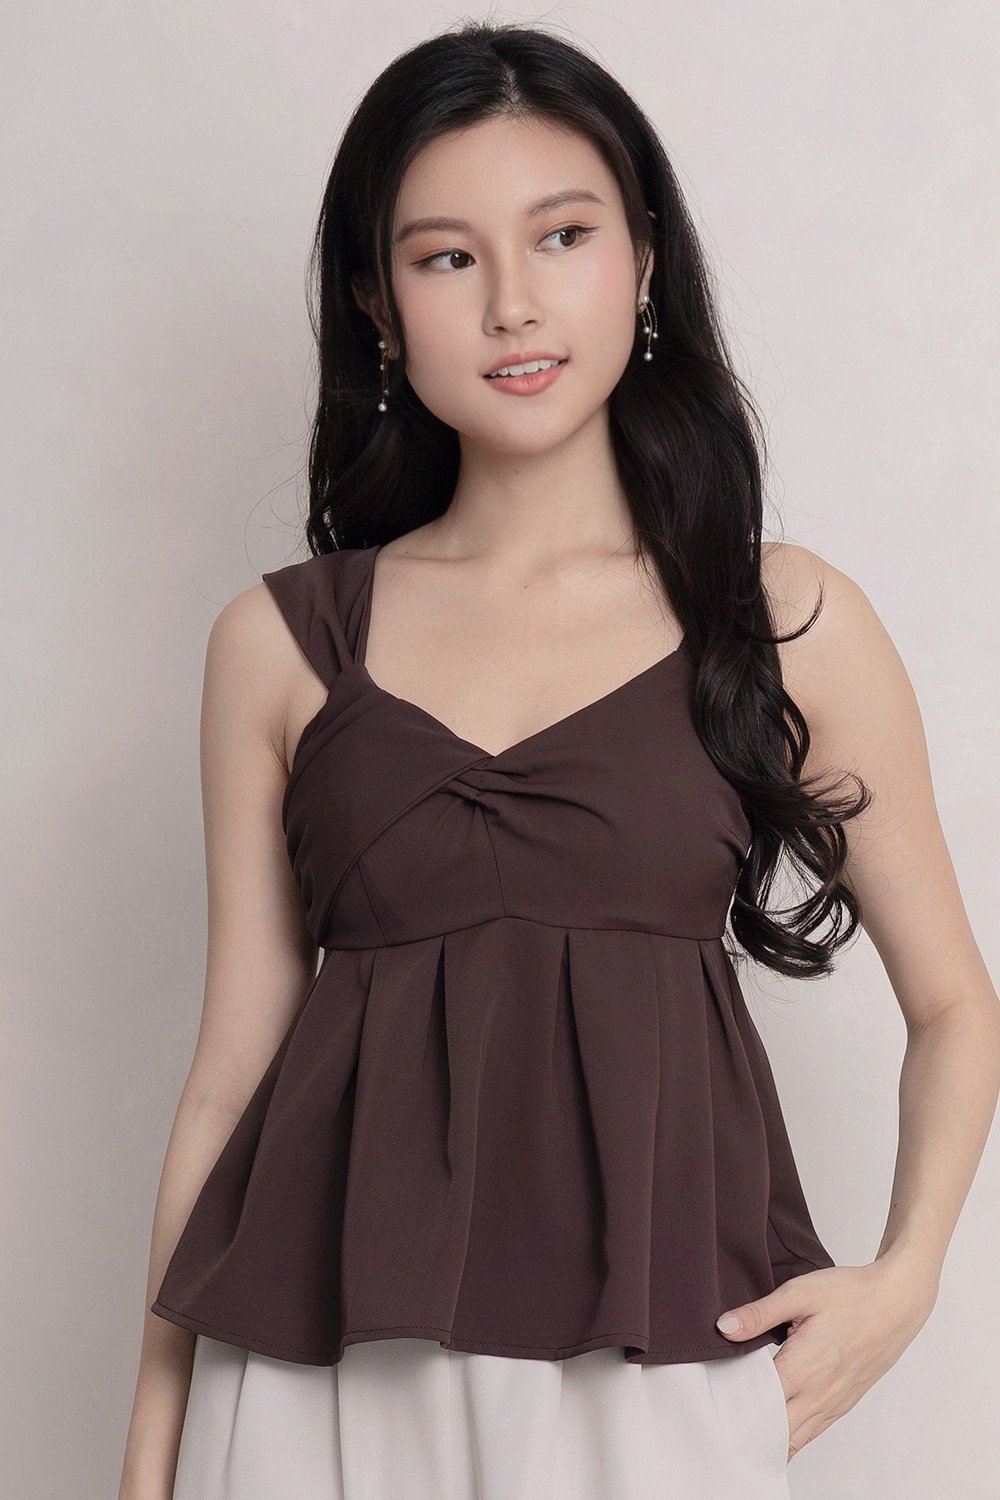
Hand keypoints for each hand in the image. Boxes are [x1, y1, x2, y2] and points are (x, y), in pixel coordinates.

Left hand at [715, 1260, 936, 1459]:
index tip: (713, 1403)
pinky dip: (792, 1436)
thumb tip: (724, 1328)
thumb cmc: (851, 1294)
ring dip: (769, 1439)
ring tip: (742, 1432)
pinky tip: (776, 1430)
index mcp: (804, 1368)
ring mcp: (835, 1402)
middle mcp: (820, 1394)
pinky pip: (814, 1432)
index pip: (758, 1405)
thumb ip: (760, 1314)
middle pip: (774, 1431)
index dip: (733, 1407)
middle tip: (721, 1422)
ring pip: (796, 1439)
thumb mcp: (799, 1293)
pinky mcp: (845, 1402)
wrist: (898, 1301)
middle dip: (747, 1429)